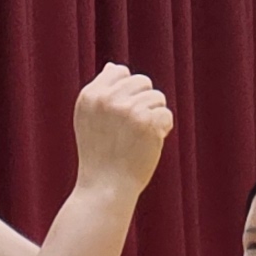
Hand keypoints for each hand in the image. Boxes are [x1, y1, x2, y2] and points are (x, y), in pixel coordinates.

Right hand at [71, 64, 170, 194]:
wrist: (105, 188)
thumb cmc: (99, 157)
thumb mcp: (89, 120)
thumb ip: (101, 93)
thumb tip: (112, 66)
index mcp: (89, 96)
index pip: (119, 72)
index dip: (127, 93)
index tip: (121, 117)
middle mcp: (107, 99)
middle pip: (142, 82)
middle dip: (144, 103)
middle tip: (133, 129)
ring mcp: (127, 109)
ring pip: (157, 97)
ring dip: (154, 118)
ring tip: (139, 139)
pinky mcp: (146, 122)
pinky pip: (166, 115)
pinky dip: (162, 131)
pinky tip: (148, 145)